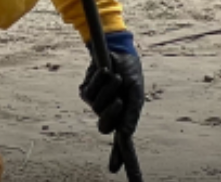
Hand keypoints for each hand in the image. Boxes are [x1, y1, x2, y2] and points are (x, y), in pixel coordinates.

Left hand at [79, 31, 144, 173]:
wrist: (117, 50)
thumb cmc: (130, 72)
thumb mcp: (135, 93)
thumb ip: (131, 115)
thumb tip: (125, 135)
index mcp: (124, 117)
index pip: (121, 144)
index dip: (120, 159)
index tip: (115, 171)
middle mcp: (108, 113)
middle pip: (104, 127)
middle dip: (111, 113)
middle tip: (118, 101)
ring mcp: (96, 104)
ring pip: (96, 107)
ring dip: (107, 89)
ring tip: (115, 77)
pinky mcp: (85, 92)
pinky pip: (88, 93)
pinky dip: (97, 81)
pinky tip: (104, 71)